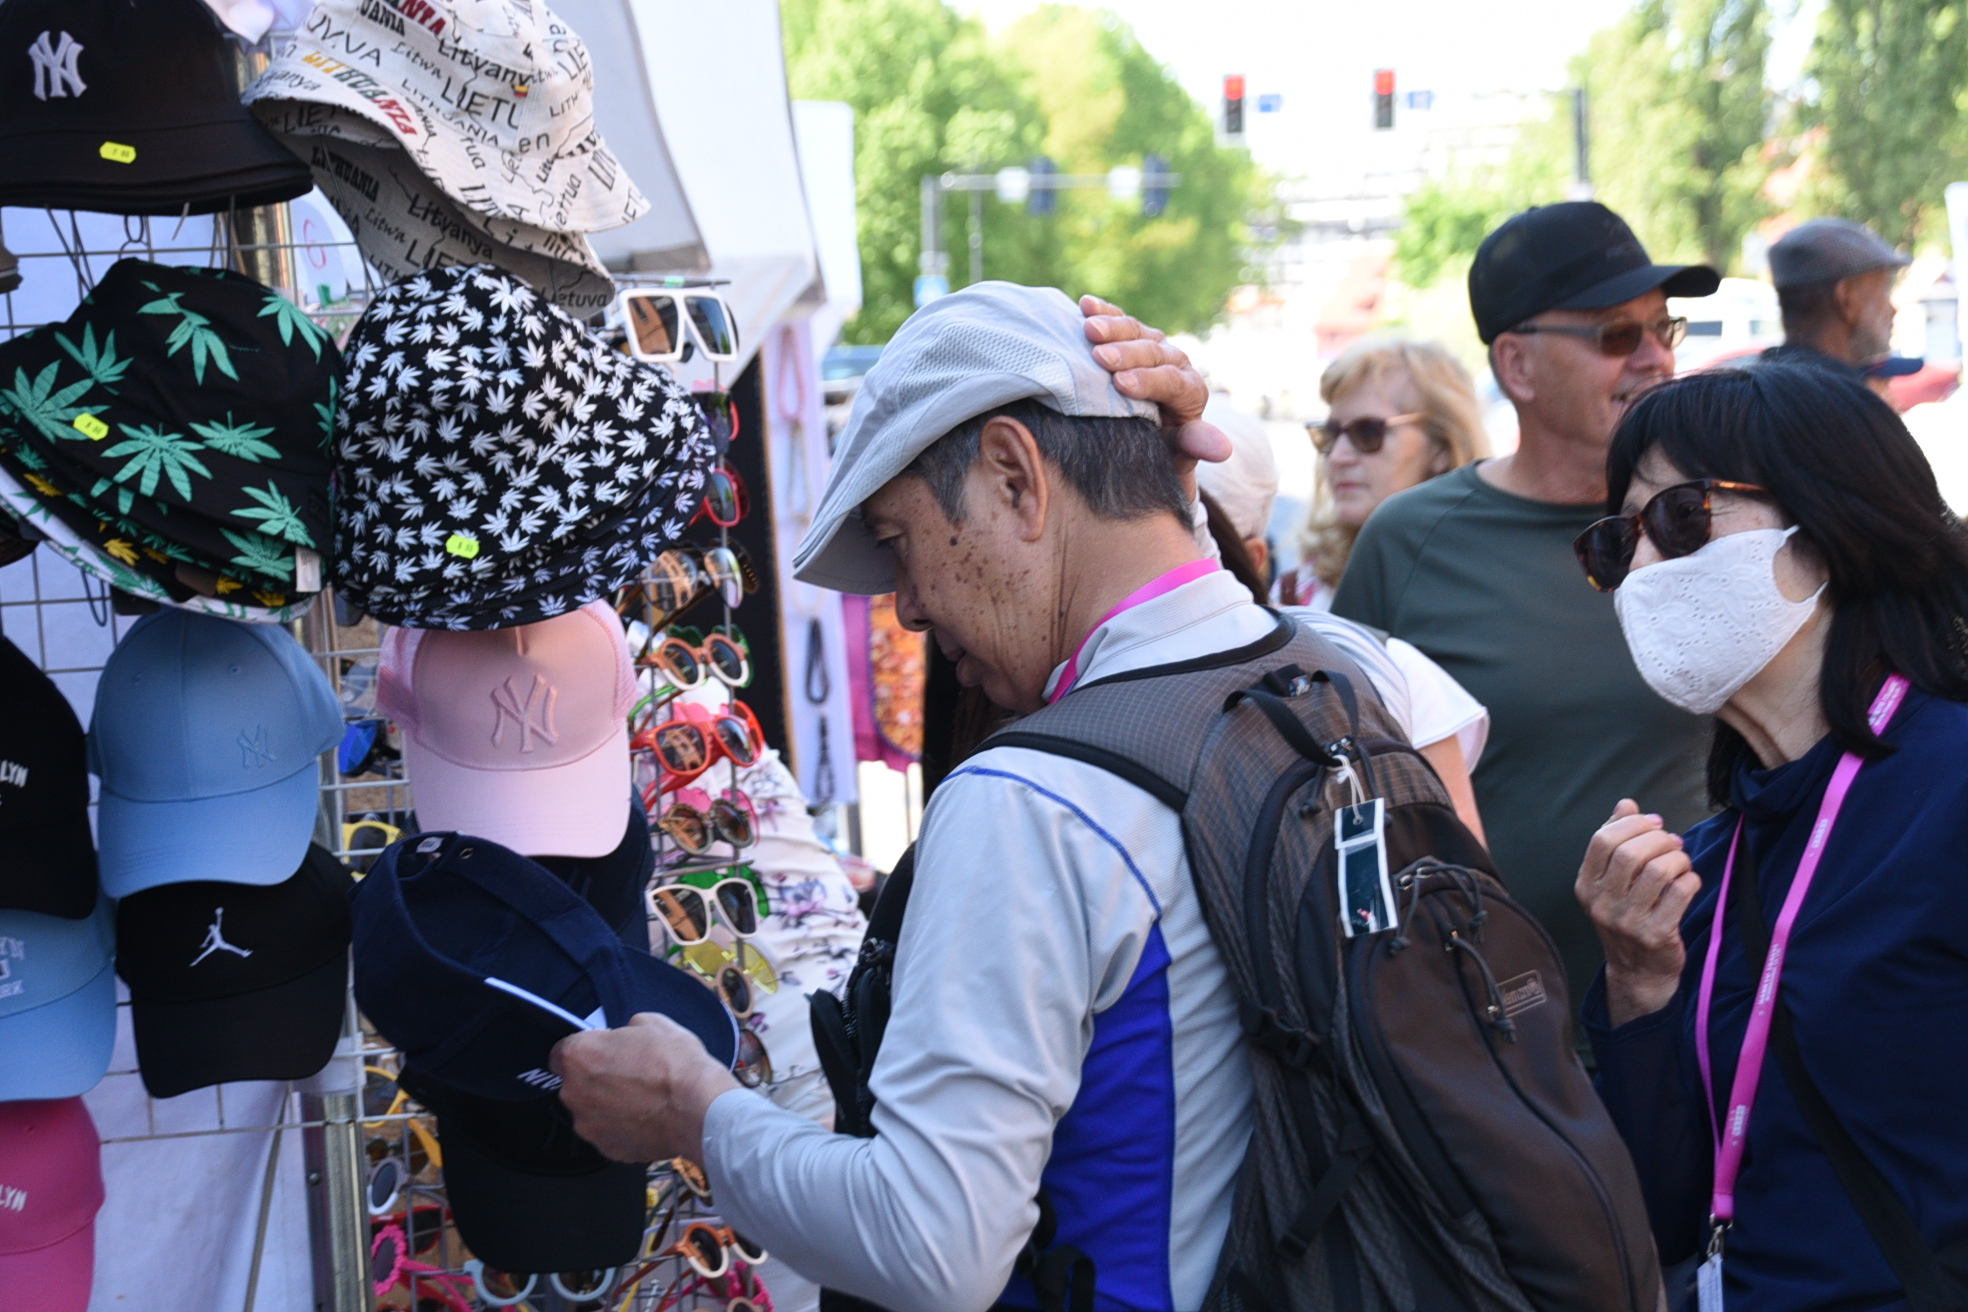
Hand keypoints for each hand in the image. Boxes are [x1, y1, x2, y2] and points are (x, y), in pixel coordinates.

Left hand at [550, 1013, 740, 1164]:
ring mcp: (589, 1126)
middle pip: (575, 1083)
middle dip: (596, 1078)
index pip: (561, 1052)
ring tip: (642, 1099)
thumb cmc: (676, 1063)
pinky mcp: (608, 1149)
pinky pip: (609, 1133)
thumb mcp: (653, 1023)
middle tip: (629, 1073)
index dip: (585, 1049)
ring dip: (608, 1105)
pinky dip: (623, 1127)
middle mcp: (574, 1094)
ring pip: (591, 1111)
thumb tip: (626, 1037)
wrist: (699, 1109)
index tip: (604, 1051)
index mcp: (579, 1057)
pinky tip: (648, 1117)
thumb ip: (627, 1029)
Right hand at [1079, 296, 1232, 489]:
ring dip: (1112, 327)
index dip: (1148, 380)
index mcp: (1190, 390)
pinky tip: (1085, 305)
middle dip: (1126, 354)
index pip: (1172, 381)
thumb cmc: (1160, 450)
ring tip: (1089, 328)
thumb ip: (1195, 444)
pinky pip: (1119, 320)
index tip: (1121, 383)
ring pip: (1136, 331)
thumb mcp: (1178, 452)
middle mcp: (1175, 362)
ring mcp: (1153, 346)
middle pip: (1153, 352)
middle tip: (1100, 358)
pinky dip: (1102, 311)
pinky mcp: (1132, 337)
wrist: (1145, 437)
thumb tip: (1223, 450)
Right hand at [1576, 799, 1701, 1026]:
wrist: (1638, 972)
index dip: (1632, 824)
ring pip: (1658, 871)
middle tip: (1673, 842)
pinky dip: (1691, 879)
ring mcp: (1627, 922)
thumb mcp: (1612, 881)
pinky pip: (1680, 892)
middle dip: (1659, 839)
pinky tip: (1689, 882)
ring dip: (1678, 859)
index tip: (1654, 823)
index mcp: (1586, 885)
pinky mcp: (1656, 935)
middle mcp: (1601, 904)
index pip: (1602, 840)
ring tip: (1682, 862)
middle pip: (1631, 853)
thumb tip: (1626, 804)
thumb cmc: (1628, 917)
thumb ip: (1616, 841)